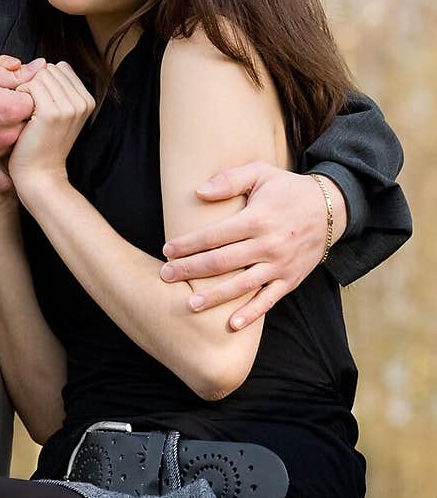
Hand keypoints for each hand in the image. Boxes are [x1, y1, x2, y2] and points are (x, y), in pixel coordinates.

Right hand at [0, 55, 44, 191]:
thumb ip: (16, 72)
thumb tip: (40, 66)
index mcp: (13, 107)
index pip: (39, 102)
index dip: (31, 96)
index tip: (20, 93)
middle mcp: (8, 132)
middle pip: (30, 127)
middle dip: (24, 119)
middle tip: (9, 111)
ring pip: (17, 149)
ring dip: (14, 142)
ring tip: (1, 132)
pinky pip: (0, 180)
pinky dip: (8, 179)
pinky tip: (13, 176)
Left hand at [8, 62, 94, 196]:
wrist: (40, 175)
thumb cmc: (43, 145)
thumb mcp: (60, 115)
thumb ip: (59, 90)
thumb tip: (43, 63)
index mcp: (87, 100)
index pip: (61, 68)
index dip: (44, 80)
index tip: (38, 101)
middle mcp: (82, 101)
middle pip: (49, 69)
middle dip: (34, 82)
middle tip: (29, 107)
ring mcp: (69, 106)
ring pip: (39, 76)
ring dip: (26, 89)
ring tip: (25, 111)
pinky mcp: (51, 112)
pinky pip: (30, 86)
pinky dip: (19, 96)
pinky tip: (21, 113)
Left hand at [159, 163, 346, 328]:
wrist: (332, 208)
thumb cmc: (288, 189)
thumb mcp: (261, 173)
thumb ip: (229, 180)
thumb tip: (199, 192)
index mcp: (257, 219)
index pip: (214, 235)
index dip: (188, 244)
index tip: (167, 250)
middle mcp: (268, 244)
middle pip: (222, 261)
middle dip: (190, 269)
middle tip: (166, 275)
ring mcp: (280, 265)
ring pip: (242, 285)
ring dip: (214, 296)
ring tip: (189, 304)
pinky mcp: (291, 280)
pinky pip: (269, 300)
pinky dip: (251, 314)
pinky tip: (231, 324)